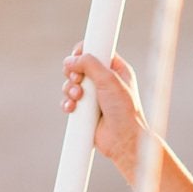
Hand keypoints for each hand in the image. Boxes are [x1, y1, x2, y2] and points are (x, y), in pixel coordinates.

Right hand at [61, 44, 146, 175]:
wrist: (123, 140)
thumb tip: (70, 60)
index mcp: (116, 70)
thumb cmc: (124, 111)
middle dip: (73, 72)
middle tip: (77, 79)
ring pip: (71, 84)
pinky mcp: (85, 111)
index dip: (83, 52)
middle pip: (79, 66)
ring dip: (70, 89)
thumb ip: (89, 64)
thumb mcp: (109, 80)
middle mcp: (105, 81)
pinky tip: (72, 108)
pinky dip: (67, 103)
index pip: (96, 51)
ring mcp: (94, 96)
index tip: (77, 56)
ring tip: (78, 97)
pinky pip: (69, 101)